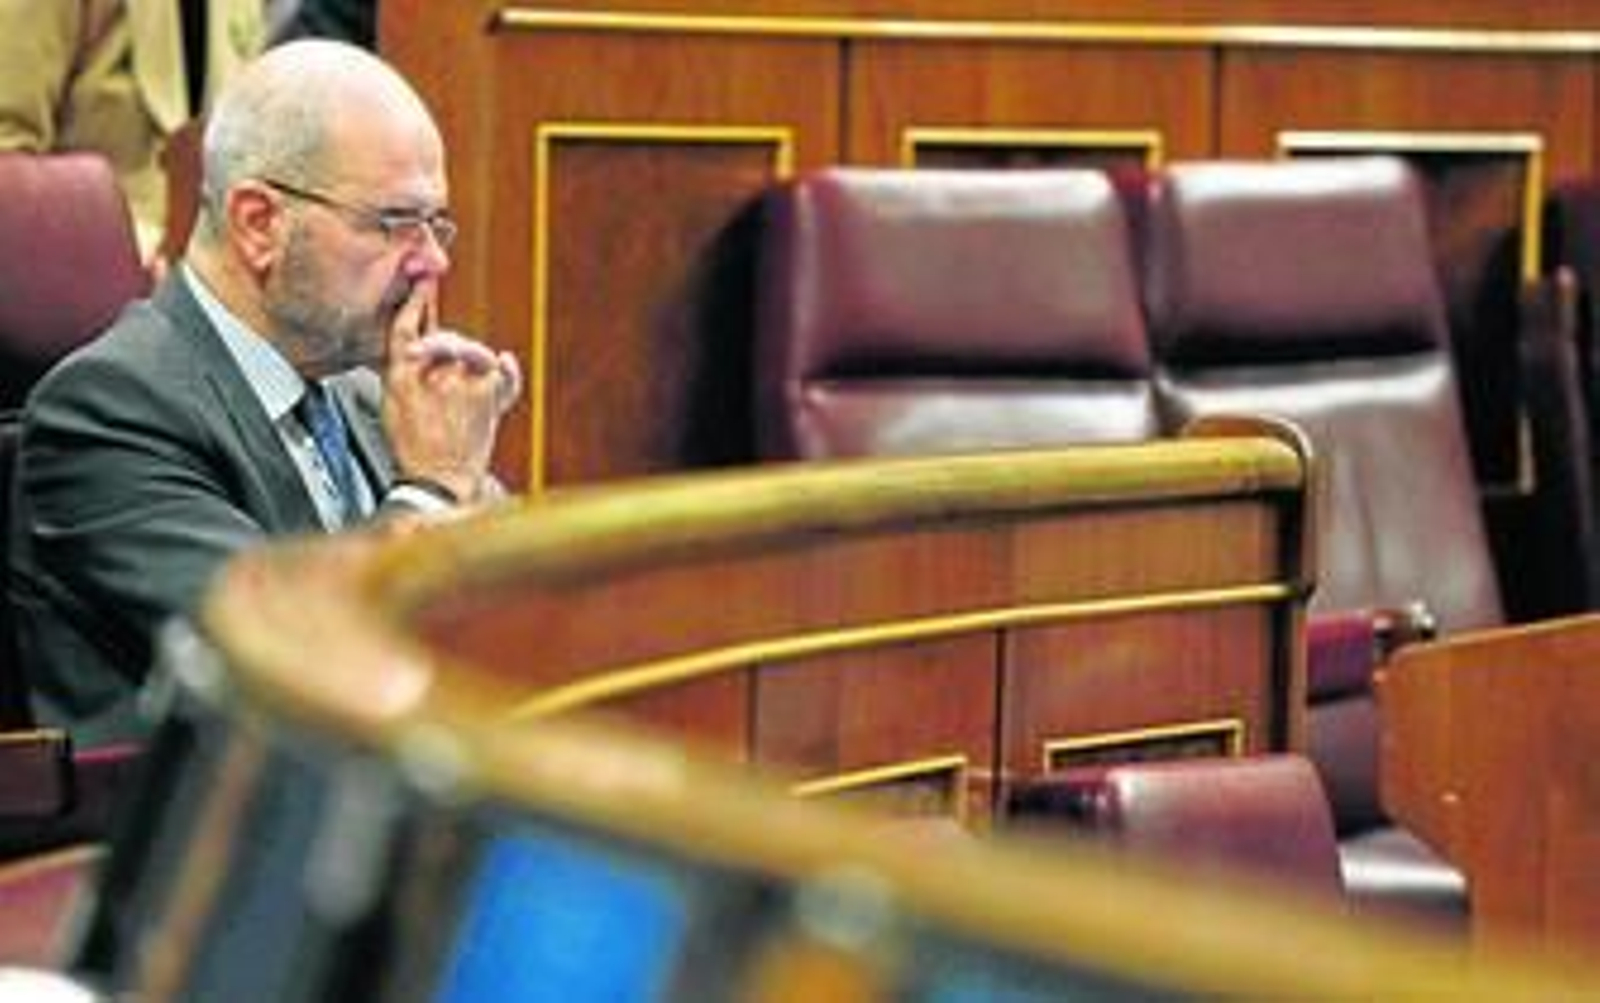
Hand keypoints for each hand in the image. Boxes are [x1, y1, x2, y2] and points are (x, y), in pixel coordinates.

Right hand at [381, 279, 521, 503]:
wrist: (438, 483)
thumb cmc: (415, 450)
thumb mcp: (392, 407)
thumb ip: (405, 372)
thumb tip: (417, 344)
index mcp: (400, 377)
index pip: (405, 329)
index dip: (415, 301)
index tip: (424, 280)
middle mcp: (431, 376)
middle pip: (444, 338)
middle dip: (448, 344)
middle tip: (445, 352)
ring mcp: (461, 385)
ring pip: (472, 354)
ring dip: (472, 361)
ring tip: (468, 381)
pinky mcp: (487, 399)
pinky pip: (502, 375)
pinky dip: (508, 372)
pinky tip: (506, 361)